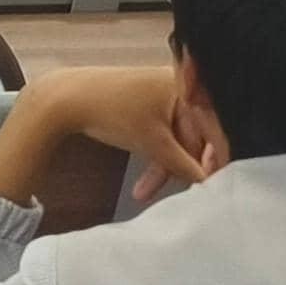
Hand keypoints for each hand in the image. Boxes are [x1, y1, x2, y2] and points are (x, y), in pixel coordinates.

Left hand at [0, 67, 214, 208]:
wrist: (65, 100)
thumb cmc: (113, 112)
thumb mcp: (153, 143)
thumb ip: (186, 165)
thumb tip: (211, 185)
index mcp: (190, 89)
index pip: (217, 129)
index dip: (220, 159)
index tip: (219, 186)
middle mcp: (182, 91)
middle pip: (197, 139)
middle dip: (187, 169)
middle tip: (189, 195)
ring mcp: (164, 101)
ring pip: (177, 143)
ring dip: (164, 169)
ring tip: (145, 193)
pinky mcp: (149, 112)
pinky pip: (162, 140)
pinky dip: (154, 160)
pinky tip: (142, 188)